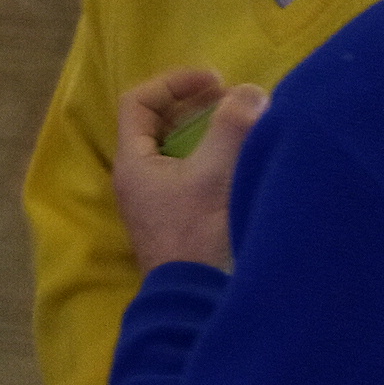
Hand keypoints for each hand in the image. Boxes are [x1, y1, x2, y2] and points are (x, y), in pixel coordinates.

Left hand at [113, 67, 269, 273]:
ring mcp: (155, 199)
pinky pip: (188, 169)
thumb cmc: (199, 237)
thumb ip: (231, 129)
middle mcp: (138, 177)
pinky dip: (210, 154)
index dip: (174, 82)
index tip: (214, 83)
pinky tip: (240, 157)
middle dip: (193, 103)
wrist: (197, 302)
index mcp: (134, 162)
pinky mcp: (176, 217)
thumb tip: (249, 92)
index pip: (137, 102)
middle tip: (231, 98)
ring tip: (241, 122)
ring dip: (204, 129)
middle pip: (155, 122)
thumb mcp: (214, 177)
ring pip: (174, 147)